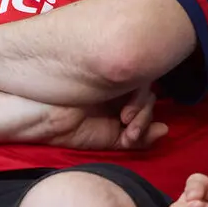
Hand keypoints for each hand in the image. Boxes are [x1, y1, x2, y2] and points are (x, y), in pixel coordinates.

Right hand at [46, 85, 167, 150]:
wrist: (41, 113)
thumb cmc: (66, 128)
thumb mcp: (106, 139)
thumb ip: (136, 138)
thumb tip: (166, 130)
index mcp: (114, 101)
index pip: (142, 107)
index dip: (144, 122)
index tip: (131, 137)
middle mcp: (116, 87)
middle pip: (147, 96)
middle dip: (144, 118)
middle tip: (130, 132)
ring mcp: (114, 76)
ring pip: (146, 88)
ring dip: (142, 113)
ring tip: (126, 125)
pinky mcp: (110, 68)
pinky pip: (138, 79)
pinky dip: (139, 101)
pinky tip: (125, 117)